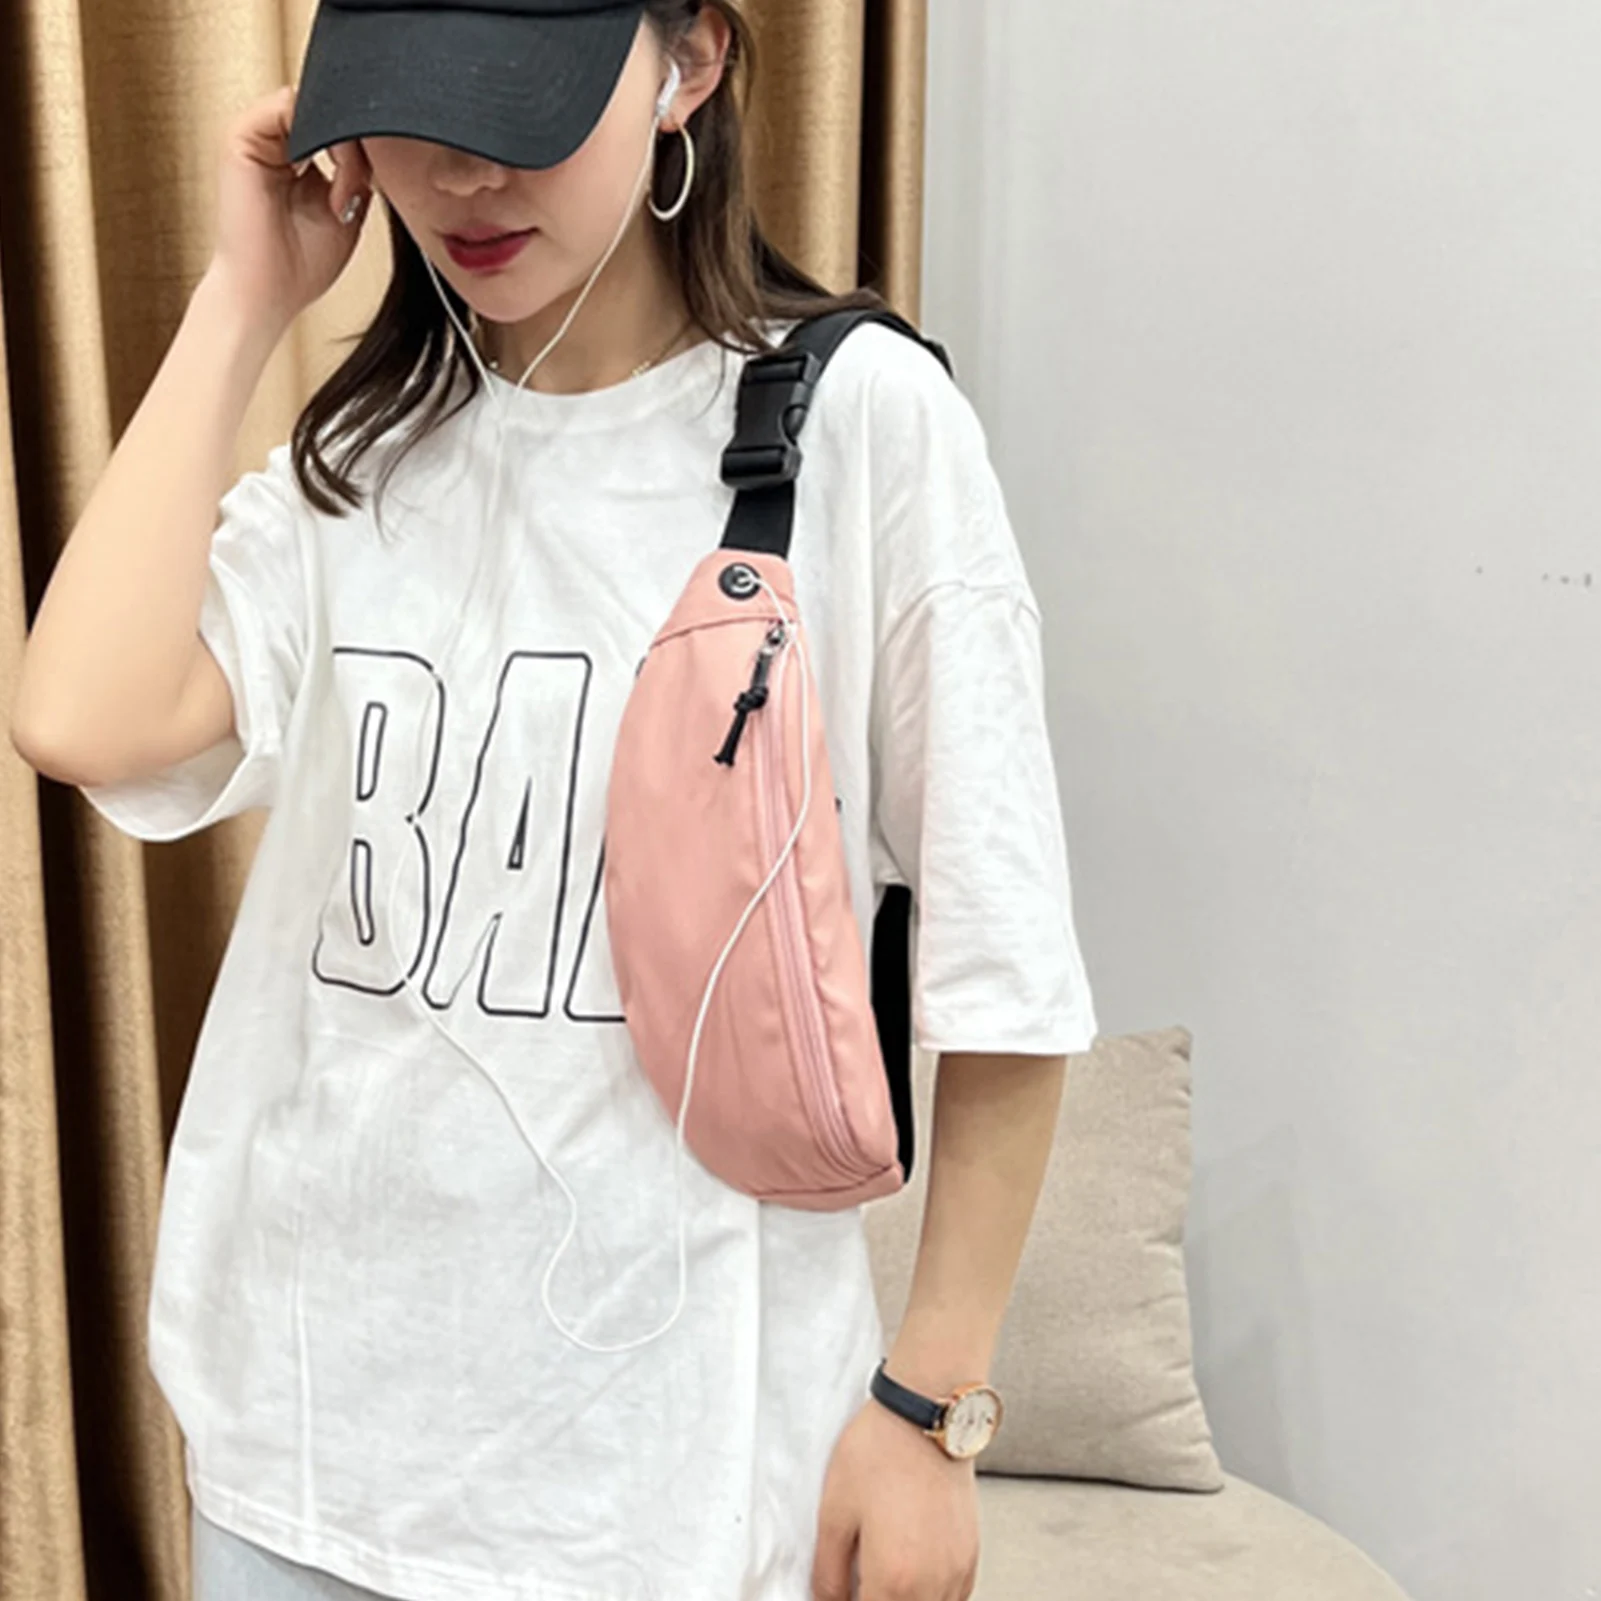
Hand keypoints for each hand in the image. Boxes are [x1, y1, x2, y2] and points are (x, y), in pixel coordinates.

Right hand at [207, 84, 373, 334]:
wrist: (267, 294)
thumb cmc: (302, 265)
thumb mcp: (349, 212)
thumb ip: (359, 174)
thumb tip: (378, 147)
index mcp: (296, 156)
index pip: (338, 123)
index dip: (366, 148)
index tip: (377, 190)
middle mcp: (274, 141)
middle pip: (329, 111)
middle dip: (359, 148)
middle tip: (363, 191)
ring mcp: (256, 136)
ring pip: (315, 106)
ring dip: (343, 149)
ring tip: (343, 199)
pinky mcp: (241, 137)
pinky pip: (289, 107)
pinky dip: (320, 141)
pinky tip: (326, 186)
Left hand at [811, 1398, 979, 1600]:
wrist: (924, 1412)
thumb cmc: (879, 1450)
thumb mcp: (834, 1512)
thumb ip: (828, 1572)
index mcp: (893, 1579)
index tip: (840, 1596)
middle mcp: (932, 1584)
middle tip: (857, 1583)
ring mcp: (957, 1570)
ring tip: (883, 1577)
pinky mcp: (971, 1553)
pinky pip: (954, 1598)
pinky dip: (931, 1597)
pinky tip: (911, 1574)